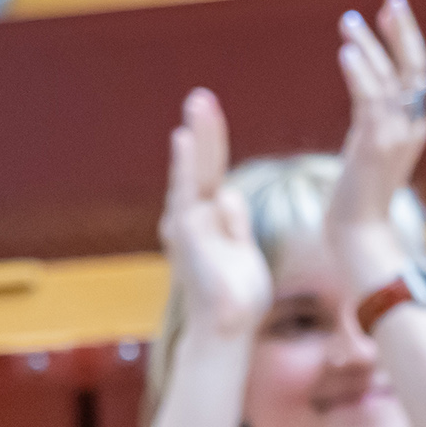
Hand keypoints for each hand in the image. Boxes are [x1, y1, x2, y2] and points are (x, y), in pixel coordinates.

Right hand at [160, 87, 270, 340]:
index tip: (209, 113)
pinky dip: (184, 166)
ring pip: (191, 173)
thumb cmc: (236, 297)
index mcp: (206, 220)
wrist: (225, 331)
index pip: (210, 174)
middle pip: (198, 166)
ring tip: (198, 104)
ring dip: (196, 138)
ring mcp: (186, 225)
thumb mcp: (241, 251)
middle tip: (201, 96)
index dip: (210, 143)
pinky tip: (185, 140)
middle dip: (201, 130)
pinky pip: (187, 193)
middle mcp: (190, 218)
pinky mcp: (187, 235)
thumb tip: (229, 196)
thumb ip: (234, 223)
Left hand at [324, 0, 425, 297]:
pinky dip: (360, 72)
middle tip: (391, 1)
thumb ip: (374, 134)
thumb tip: (368, 119)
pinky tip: (346, 51)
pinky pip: (370, 99)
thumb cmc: (359, 204)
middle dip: (403, 33)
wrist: (360, 236)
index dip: (405, 44)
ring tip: (349, 21)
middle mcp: (411, 129)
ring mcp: (396, 136)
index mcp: (412, 130)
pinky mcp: (375, 145)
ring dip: (370, 46)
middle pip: (414, 69)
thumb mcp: (370, 160)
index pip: (415, 78)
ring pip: (390, 79)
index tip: (389, 16)